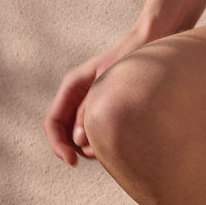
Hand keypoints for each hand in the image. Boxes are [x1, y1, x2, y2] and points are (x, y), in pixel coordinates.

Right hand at [43, 23, 161, 165]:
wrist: (152, 42)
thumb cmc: (131, 58)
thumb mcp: (106, 85)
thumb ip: (89, 112)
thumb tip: (79, 142)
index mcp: (72, 86)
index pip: (53, 123)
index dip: (58, 146)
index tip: (73, 162)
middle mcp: (78, 96)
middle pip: (66, 134)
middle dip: (78, 148)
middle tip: (103, 152)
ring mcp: (92, 102)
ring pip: (83, 135)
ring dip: (94, 145)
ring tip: (117, 142)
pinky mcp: (107, 107)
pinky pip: (99, 129)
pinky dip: (105, 139)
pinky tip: (124, 137)